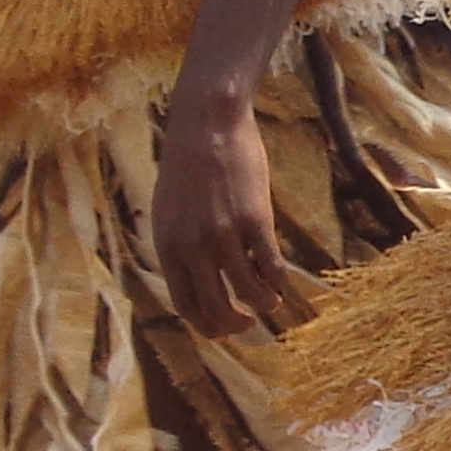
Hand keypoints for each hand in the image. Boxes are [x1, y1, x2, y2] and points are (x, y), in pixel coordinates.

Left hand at [153, 80, 306, 338]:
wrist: (207, 123)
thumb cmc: (189, 164)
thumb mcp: (169, 210)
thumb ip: (179, 244)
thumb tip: (197, 277)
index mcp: (168, 246)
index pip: (186, 305)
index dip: (208, 326)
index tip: (225, 327)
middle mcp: (193, 246)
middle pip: (216, 308)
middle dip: (236, 325)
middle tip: (251, 323)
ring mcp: (224, 234)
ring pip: (249, 293)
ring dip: (264, 305)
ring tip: (272, 301)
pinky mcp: (254, 219)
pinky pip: (271, 266)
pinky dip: (279, 281)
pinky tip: (282, 280)